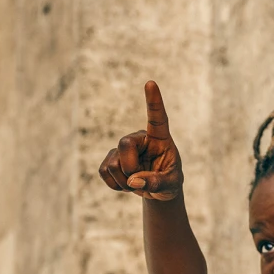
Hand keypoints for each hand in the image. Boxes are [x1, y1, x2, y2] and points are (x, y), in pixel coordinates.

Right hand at [98, 81, 182, 200]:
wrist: (158, 190)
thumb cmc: (169, 181)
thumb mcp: (170, 185)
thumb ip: (156, 183)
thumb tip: (133, 181)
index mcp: (160, 138)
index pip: (157, 117)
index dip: (153, 101)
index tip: (150, 83)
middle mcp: (140, 138)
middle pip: (124, 144)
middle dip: (129, 168)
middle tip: (139, 181)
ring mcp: (124, 148)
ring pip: (113, 164)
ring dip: (123, 182)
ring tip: (135, 184)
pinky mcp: (112, 158)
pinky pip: (104, 171)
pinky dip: (114, 184)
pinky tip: (125, 184)